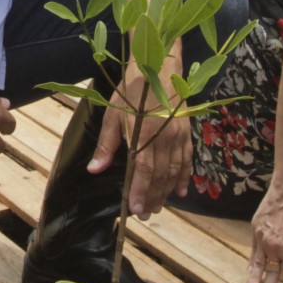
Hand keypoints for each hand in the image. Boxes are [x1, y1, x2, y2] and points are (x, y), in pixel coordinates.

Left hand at [92, 61, 190, 216]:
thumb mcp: (114, 114)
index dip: (139, 192)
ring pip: (174, 171)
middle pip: (160, 175)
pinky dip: (184, 176)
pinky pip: (187, 159)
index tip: (134, 210)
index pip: (144, 170)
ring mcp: (178, 135)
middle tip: (145, 215)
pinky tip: (180, 191)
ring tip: (158, 207)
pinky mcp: (186, 132)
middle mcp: (165, 137)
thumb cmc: (132, 89)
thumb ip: (107, 145)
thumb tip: (94, 169)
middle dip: (152, 197)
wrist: (159, 67)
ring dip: (166, 191)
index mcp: (145, 133)